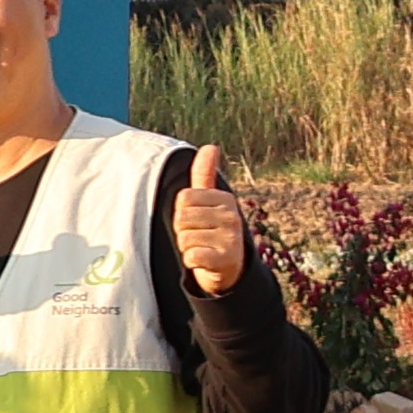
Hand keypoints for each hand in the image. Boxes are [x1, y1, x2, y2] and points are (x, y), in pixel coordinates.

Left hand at [171, 143, 249, 298]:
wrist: (228, 267)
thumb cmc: (212, 229)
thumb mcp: (209, 201)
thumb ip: (204, 175)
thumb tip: (210, 146)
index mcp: (224, 199)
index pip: (183, 198)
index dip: (182, 211)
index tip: (196, 219)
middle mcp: (231, 216)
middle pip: (181, 217)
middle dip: (183, 229)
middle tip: (199, 235)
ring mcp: (231, 238)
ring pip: (184, 237)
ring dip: (187, 246)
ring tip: (202, 247)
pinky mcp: (226, 259)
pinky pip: (191, 256)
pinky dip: (192, 260)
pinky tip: (204, 260)